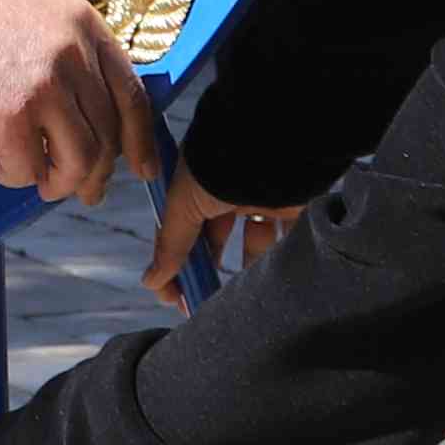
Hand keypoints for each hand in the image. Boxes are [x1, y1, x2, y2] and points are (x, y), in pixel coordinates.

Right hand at [0, 0, 155, 204]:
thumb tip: (84, 118)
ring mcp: (44, 87)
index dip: (142, 141)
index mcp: (85, 27)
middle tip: (75, 190)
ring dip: (57, 183)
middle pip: (108, 137)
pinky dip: (11, 176)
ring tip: (32, 178)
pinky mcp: (8, 117)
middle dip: (94, 174)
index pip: (132, 94)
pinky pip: (28, 170)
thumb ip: (67, 56)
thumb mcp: (36, 15)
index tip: (143, 170)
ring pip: (79, 162)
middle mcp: (74, 56)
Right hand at [146, 161, 299, 302]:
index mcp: (197, 183)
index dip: (173, 264)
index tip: (174, 297)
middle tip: (202, 304)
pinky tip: (267, 281)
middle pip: (214, 239)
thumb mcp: (184, 204)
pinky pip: (285, 238)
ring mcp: (261, 196)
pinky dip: (277, 259)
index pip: (179, 229)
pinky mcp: (293, 204)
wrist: (273, 140)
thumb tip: (151, 281)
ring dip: (244, 270)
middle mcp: (227, 188)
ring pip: (252, 242)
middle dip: (207, 272)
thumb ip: (170, 243)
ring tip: (238, 299)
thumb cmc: (219, 165)